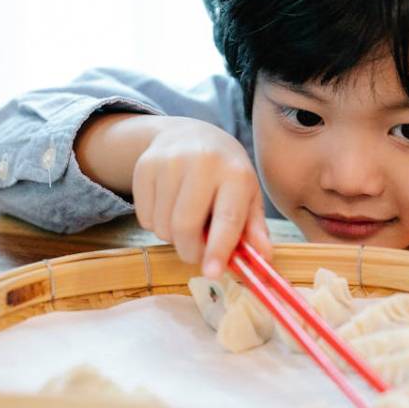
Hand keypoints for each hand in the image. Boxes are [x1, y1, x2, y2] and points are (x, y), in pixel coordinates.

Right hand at [131, 118, 271, 277]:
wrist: (190, 134)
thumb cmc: (225, 172)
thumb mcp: (247, 194)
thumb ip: (254, 228)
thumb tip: (264, 257)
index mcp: (235, 173)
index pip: (227, 218)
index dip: (218, 249)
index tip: (212, 273)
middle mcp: (203, 162)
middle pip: (186, 226)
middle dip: (190, 251)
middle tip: (196, 252)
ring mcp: (170, 162)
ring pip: (162, 226)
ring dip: (172, 238)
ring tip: (185, 221)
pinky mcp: (145, 166)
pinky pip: (145, 217)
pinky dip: (156, 224)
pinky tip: (167, 207)